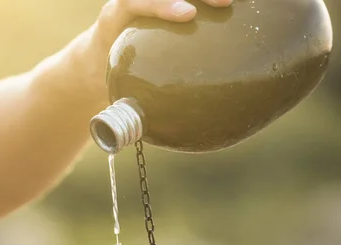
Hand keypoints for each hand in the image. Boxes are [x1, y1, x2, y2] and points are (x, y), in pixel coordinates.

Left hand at [70, 0, 232, 102]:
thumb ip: (120, 106)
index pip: (135, 1)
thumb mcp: (108, 83)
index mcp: (116, 17)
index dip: (162, 4)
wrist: (99, 53)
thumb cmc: (107, 73)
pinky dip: (208, 1)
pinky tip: (240, 6)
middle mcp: (136, 2)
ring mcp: (155, 0)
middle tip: (223, 3)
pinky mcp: (168, 2)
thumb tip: (132, 134)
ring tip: (234, 3)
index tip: (188, 14)